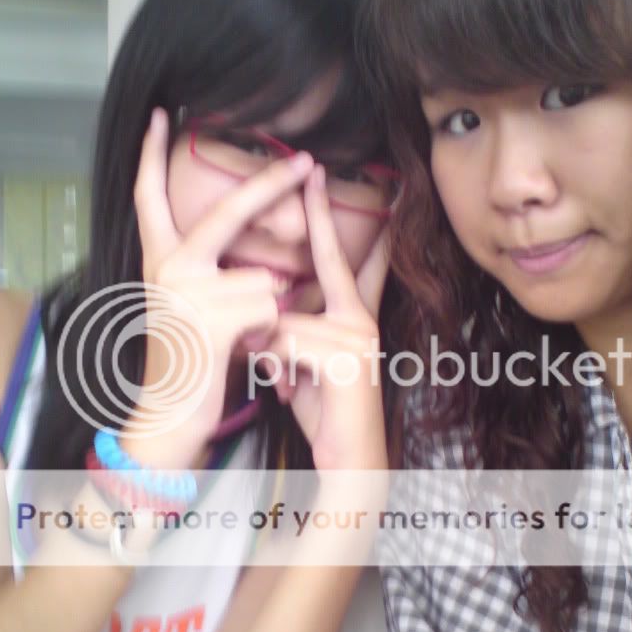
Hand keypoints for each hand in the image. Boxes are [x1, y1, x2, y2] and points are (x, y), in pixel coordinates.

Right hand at [125, 108, 313, 463]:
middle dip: (270, 185)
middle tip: (306, 159)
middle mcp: (167, 267)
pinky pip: (269, 309)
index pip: (148, 196)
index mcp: (159, 260)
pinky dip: (270, 336)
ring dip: (268, 315)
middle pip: (227, 212)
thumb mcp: (190, 309)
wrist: (170, 418)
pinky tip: (244, 354)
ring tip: (241, 343)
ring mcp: (186, 292)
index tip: (160, 114)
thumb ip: (212, 275)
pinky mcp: (210, 321)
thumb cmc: (190, 363)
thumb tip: (267, 268)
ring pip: (264, 280)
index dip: (151, 155)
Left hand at [265, 166, 389, 470]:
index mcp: (354, 316)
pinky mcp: (345, 359)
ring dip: (269, 351)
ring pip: (284, 318)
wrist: (350, 462)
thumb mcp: (304, 362)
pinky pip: (284, 343)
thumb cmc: (324, 410)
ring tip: (285, 382)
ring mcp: (358, 337)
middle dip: (318, 224)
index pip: (349, 258)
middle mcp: (362, 319)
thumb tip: (269, 308)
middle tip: (313, 169)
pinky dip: (274, 367)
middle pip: (326, 267)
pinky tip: (288, 391)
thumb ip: (293, 329)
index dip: (339, 220)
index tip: (343, 179)